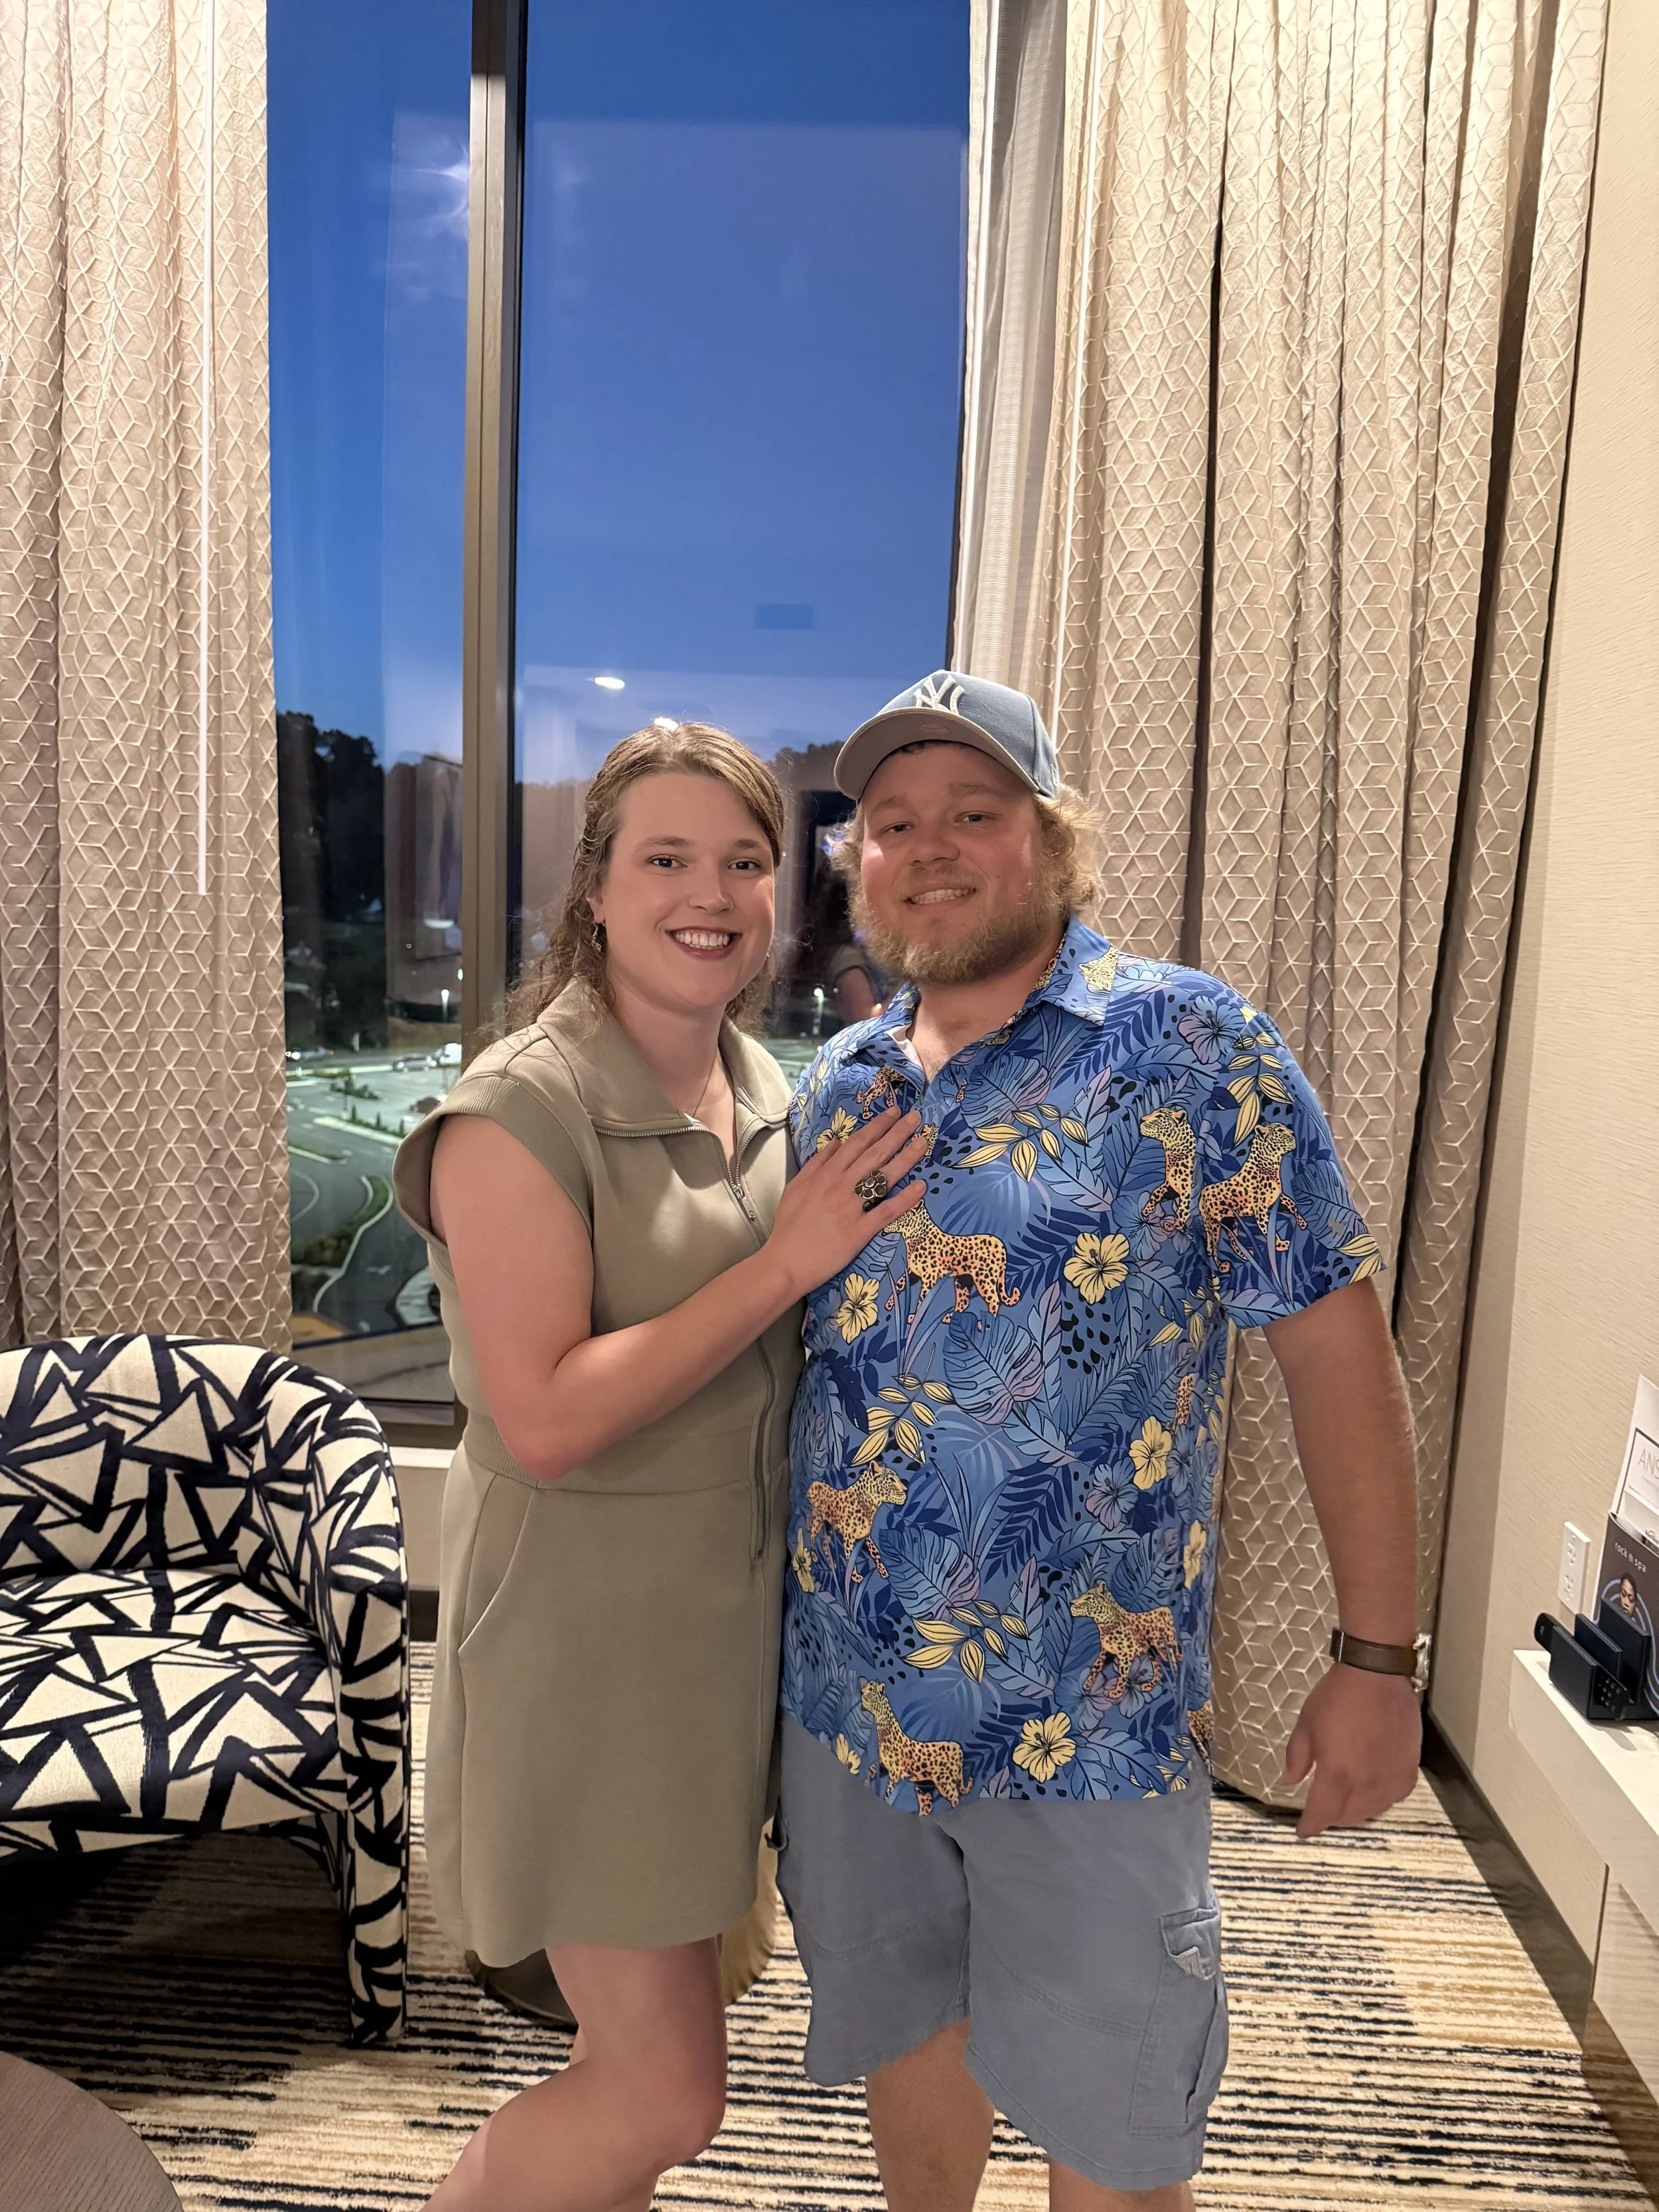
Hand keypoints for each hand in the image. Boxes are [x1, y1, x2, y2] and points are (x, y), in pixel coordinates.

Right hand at [767, 1107, 926, 1299]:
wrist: (785, 1262)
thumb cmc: (789, 1227)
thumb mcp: (796, 1187)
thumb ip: (816, 1164)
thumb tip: (835, 1143)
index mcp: (825, 1174)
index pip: (856, 1144)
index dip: (877, 1126)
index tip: (893, 1113)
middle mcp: (840, 1185)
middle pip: (874, 1153)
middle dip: (896, 1133)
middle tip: (915, 1117)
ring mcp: (851, 1207)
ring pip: (883, 1177)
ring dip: (906, 1158)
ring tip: (923, 1142)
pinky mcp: (859, 1231)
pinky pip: (886, 1211)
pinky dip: (905, 1199)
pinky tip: (920, 1187)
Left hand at [1283, 1664, 1420, 1838]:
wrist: (1376, 1674)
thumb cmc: (1336, 1697)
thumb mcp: (1305, 1724)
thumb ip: (1296, 1758)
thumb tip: (1288, 1782)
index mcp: (1337, 1775)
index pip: (1322, 1814)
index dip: (1310, 1826)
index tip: (1302, 1831)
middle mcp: (1366, 1784)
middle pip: (1348, 1817)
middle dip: (1332, 1817)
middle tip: (1323, 1809)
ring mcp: (1391, 1778)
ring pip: (1373, 1810)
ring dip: (1356, 1811)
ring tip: (1346, 1801)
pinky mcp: (1409, 1768)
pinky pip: (1395, 1796)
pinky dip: (1381, 1799)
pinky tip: (1374, 1789)